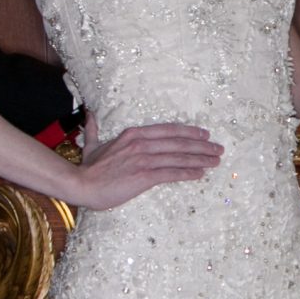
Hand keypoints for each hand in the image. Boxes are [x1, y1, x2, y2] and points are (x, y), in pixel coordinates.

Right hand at [69, 121, 221, 207]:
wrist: (81, 184)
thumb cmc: (88, 168)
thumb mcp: (91, 144)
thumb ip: (93, 129)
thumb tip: (89, 114)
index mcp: (133, 134)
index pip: (168, 130)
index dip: (189, 132)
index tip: (204, 134)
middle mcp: (141, 143)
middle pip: (179, 142)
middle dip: (202, 146)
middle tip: (218, 149)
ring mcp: (144, 159)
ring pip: (179, 157)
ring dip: (201, 159)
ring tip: (216, 161)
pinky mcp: (144, 176)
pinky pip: (172, 173)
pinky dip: (188, 172)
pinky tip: (200, 174)